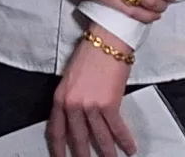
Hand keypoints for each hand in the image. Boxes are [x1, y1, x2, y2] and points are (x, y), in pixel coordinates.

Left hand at [48, 26, 135, 156]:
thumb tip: (78, 117)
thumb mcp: (71, 77)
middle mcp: (72, 104)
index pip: (55, 131)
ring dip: (107, 152)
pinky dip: (124, 140)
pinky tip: (129, 148)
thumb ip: (71, 98)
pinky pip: (116, 128)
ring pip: (98, 138)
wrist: (107, 39)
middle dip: (83, 155)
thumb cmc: (92, 52)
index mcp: (60, 97)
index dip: (58, 149)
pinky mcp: (108, 103)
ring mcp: (90, 106)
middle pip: (77, 138)